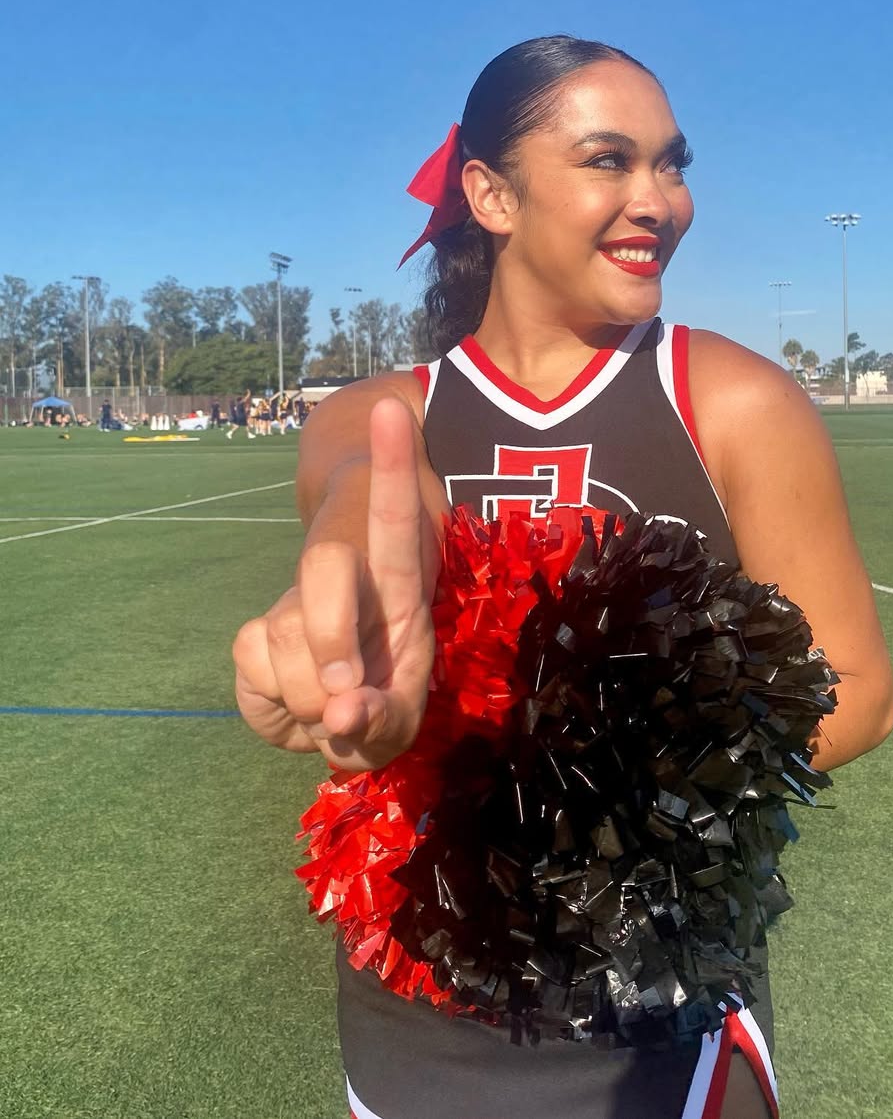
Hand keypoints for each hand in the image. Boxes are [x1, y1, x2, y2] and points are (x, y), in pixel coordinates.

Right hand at [233, 397, 435, 771]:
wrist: (335, 720)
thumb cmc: (383, 706)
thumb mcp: (401, 724)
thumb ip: (382, 719)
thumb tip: (341, 711)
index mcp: (398, 590)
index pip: (396, 519)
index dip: (393, 465)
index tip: (393, 408)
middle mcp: (346, 584)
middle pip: (325, 564)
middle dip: (334, 634)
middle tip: (347, 694)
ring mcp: (296, 605)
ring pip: (285, 630)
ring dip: (307, 697)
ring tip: (331, 714)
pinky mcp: (256, 633)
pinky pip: (251, 656)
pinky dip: (272, 702)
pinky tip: (297, 703)